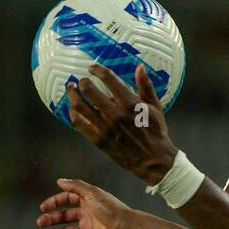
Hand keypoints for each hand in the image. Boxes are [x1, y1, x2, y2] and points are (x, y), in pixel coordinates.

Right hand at [37, 178, 133, 228]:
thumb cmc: (112, 210)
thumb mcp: (92, 194)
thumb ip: (75, 186)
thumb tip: (59, 180)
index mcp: (88, 202)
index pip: (68, 199)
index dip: (55, 202)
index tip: (43, 207)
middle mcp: (87, 216)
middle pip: (64, 217)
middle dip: (51, 219)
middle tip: (40, 223)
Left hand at [66, 63, 176, 183]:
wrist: (153, 160)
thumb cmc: (156, 132)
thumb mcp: (155, 107)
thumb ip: (146, 86)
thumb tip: (140, 67)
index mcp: (130, 103)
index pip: (108, 78)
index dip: (97, 69)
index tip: (92, 68)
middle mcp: (115, 114)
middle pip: (89, 89)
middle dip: (83, 82)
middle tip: (82, 81)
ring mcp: (105, 128)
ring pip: (79, 105)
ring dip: (72, 94)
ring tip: (71, 90)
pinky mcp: (98, 140)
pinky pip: (79, 123)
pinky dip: (73, 113)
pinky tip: (73, 109)